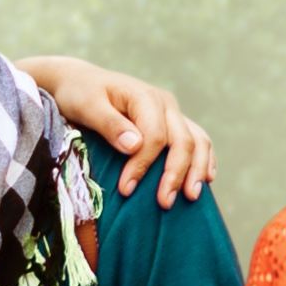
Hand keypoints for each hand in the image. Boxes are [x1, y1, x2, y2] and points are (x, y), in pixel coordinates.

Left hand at [9, 56, 216, 201]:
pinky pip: (199, 141)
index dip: (143, 165)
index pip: (155, 136)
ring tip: (191, 196)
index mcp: (145, 97)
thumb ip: (109, 124)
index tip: (126, 189)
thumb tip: (135, 145)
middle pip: (183, 141)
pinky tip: (205, 179)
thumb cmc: (79, 94)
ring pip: (198, 141)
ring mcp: (173, 114)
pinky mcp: (174, 124)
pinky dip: (204, 161)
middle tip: (164, 203)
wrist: (81, 82)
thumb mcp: (86, 105)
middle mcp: (166, 104)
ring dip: (197, 170)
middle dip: (175, 174)